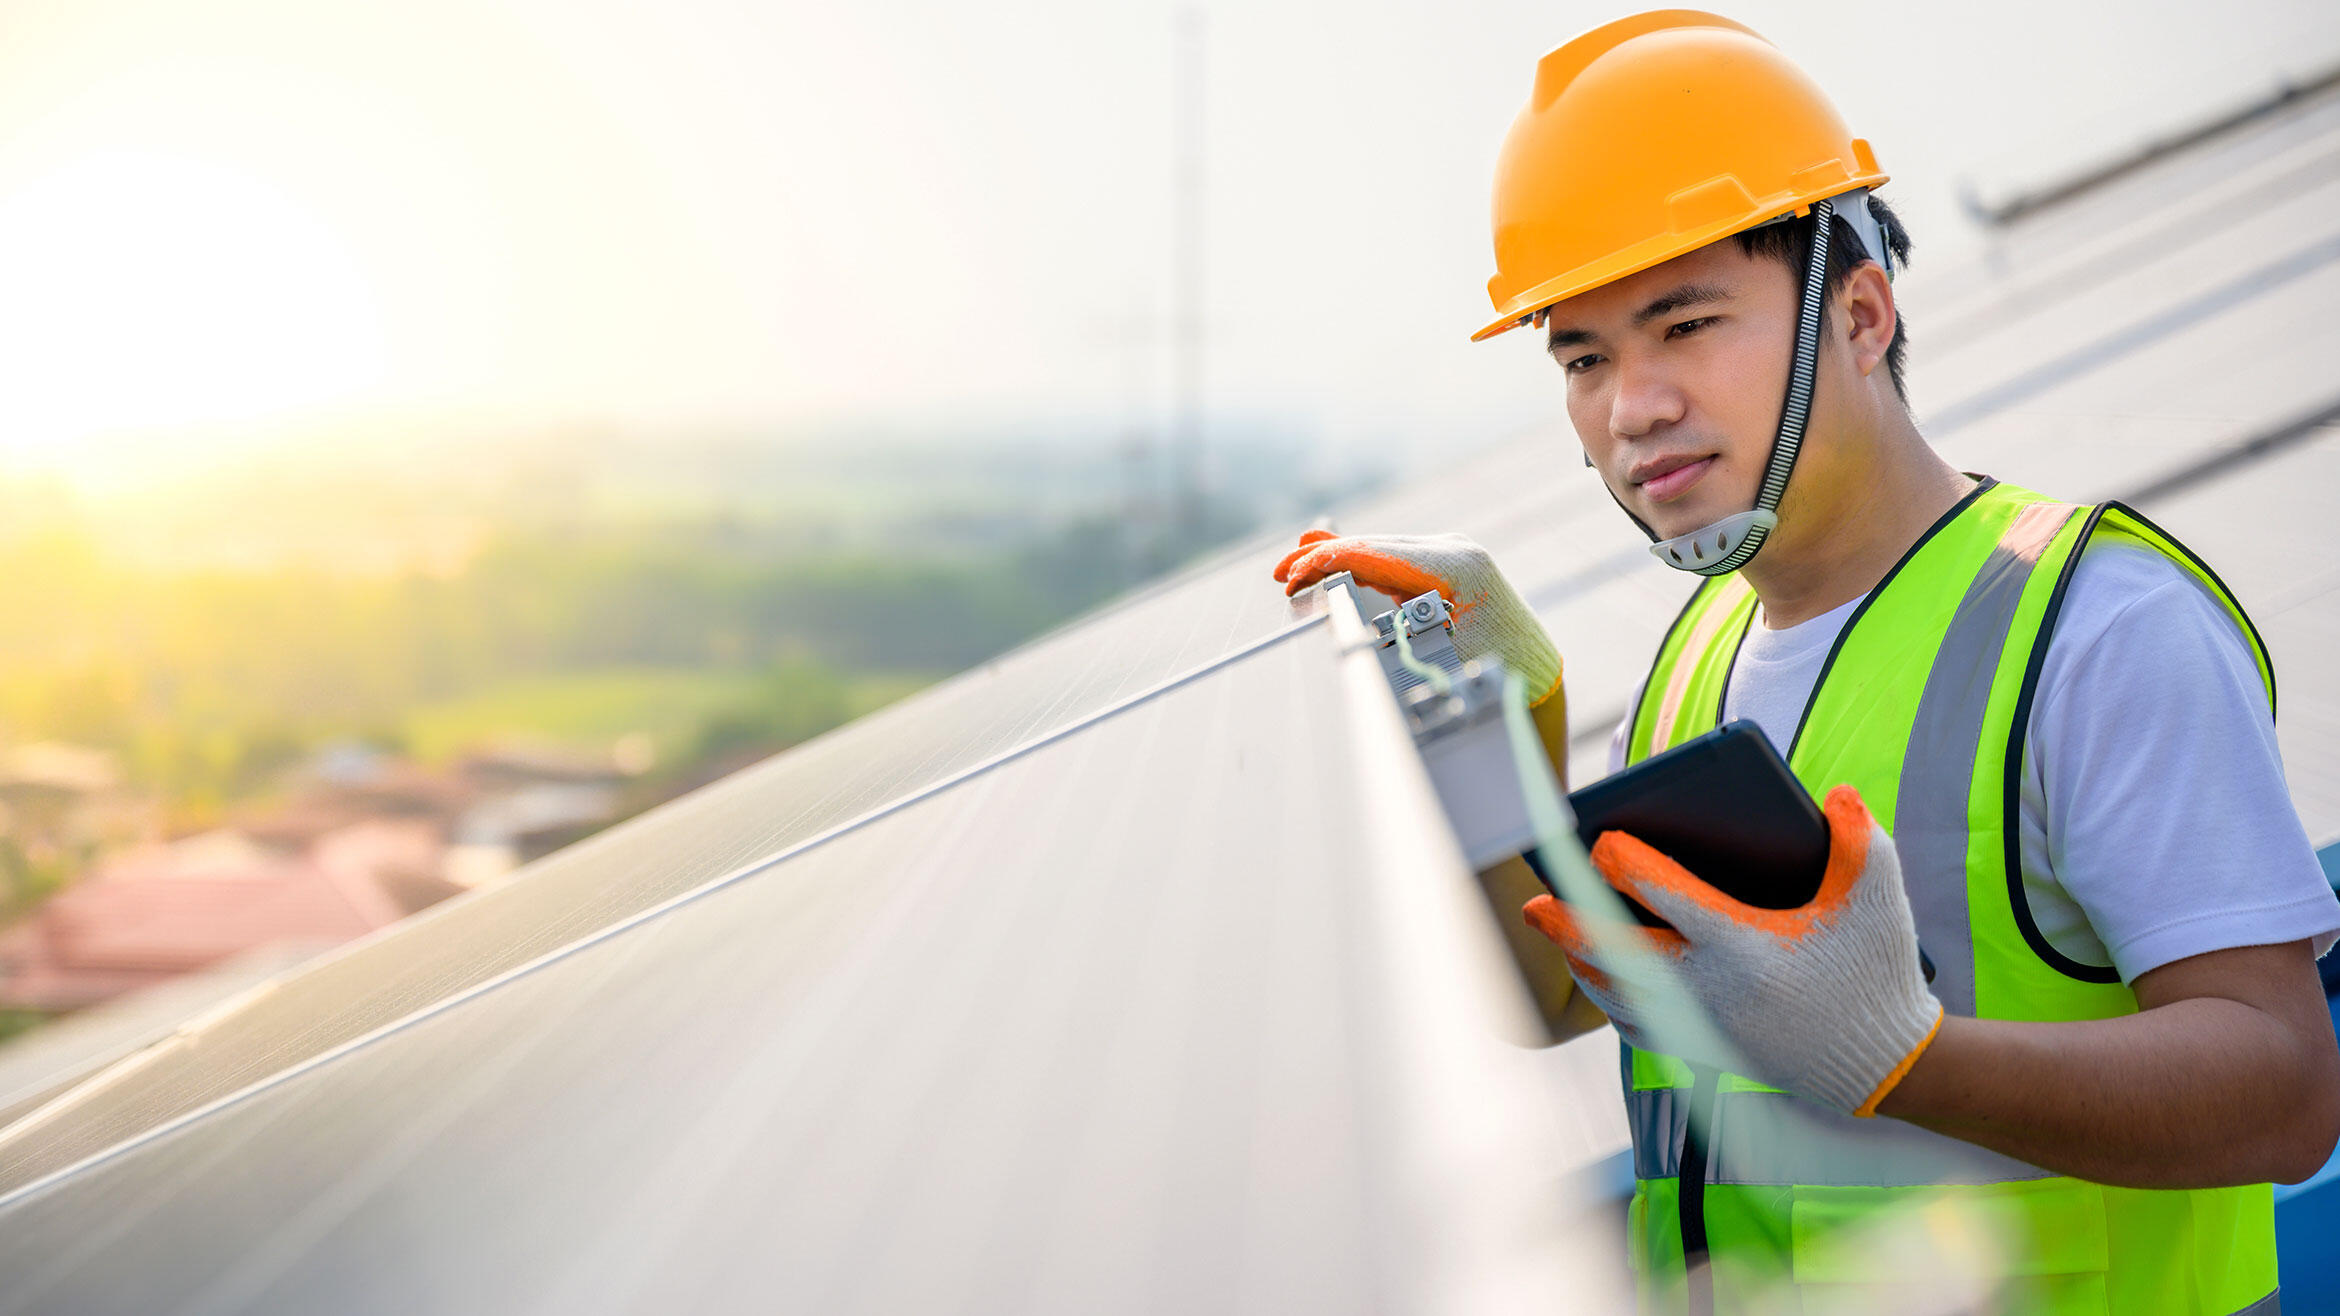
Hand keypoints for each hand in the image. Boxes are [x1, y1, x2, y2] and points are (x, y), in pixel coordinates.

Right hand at [1273, 530, 1562, 704]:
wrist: (1534, 672)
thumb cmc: (1495, 672)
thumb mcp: (1442, 655)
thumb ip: (1394, 632)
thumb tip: (1341, 614)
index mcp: (1457, 567)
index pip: (1377, 554)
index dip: (1328, 563)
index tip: (1293, 578)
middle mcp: (1454, 550)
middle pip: (1374, 545)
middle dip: (1323, 557)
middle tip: (1281, 575)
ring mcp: (1450, 554)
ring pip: (1379, 549)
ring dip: (1337, 559)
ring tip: (1293, 569)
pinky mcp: (1443, 565)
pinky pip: (1391, 558)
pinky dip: (1358, 562)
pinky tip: (1324, 555)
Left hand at [1521, 786, 1942, 1115]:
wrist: (1884, 1064)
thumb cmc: (1876, 971)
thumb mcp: (1877, 897)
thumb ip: (1858, 839)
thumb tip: (1838, 795)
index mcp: (1746, 946)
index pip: (1667, 897)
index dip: (1627, 866)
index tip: (1602, 842)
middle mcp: (1714, 990)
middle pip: (1620, 952)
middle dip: (1572, 925)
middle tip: (1535, 904)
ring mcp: (1705, 1026)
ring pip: (1620, 994)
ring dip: (1583, 962)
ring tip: (1557, 933)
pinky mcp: (1706, 1052)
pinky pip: (1638, 1026)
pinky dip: (1610, 999)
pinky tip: (1598, 977)